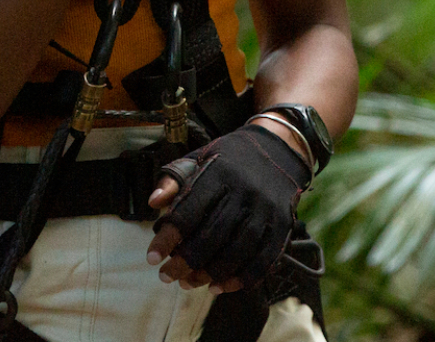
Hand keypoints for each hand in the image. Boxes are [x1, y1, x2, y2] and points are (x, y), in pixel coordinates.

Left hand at [141, 125, 309, 289]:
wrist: (279, 149)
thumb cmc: (231, 158)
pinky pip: (264, 259)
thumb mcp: (200, 157)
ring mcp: (266, 210)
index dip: (169, 237)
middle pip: (213, 235)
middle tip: (166, 276)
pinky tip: (221, 286)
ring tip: (189, 283)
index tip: (152, 257)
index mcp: (220, 172)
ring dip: (211, 274)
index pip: (190, 210)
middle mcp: (245, 191)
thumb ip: (174, 179)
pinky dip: (242, 278)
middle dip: (186, 262)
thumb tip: (153, 202)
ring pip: (238, 251)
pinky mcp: (283, 225)